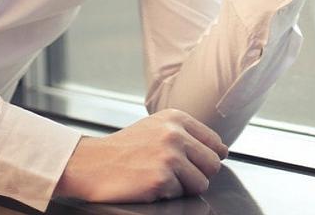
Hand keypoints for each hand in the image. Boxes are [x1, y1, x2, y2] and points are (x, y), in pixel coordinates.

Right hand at [54, 108, 227, 202]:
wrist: (93, 163)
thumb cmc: (125, 148)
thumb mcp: (156, 128)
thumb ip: (187, 135)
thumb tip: (221, 151)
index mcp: (175, 118)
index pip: (215, 142)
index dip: (205, 158)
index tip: (191, 161)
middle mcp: (174, 133)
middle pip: (213, 164)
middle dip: (197, 173)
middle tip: (172, 172)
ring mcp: (169, 156)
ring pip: (201, 183)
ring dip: (183, 186)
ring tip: (159, 176)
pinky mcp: (162, 179)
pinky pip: (181, 195)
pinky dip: (167, 194)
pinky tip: (148, 183)